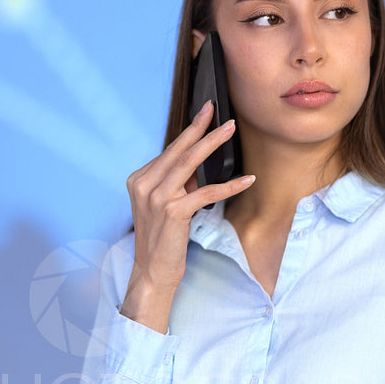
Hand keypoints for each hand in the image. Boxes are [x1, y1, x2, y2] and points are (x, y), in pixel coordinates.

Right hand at [120, 101, 254, 333]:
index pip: (169, 151)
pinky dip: (229, 185)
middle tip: (218, 111)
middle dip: (200, 128)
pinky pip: (206, 192)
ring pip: (190, 163)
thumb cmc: (161, 240)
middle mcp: (144, 185)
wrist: (153, 272)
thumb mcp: (164, 206)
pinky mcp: (173, 212)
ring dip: (213, 144)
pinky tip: (246, 179)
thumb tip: (201, 164)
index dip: (189, 132)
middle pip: (178, 150)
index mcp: (139, 180)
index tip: (205, 114)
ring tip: (231, 129)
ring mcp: (156, 198)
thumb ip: (177, 184)